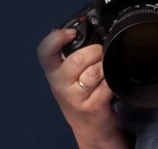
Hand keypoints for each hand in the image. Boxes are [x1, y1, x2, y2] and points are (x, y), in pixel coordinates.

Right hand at [37, 29, 127, 148]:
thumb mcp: (69, 76)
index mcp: (53, 72)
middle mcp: (60, 85)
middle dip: (95, 51)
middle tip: (101, 54)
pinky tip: (110, 83)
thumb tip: (89, 31)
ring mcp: (75, 98)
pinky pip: (106, 85)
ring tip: (105, 70)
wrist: (90, 126)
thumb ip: (73, 55)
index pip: (45, 52)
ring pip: (94, 71)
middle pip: (77, 60)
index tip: (71, 33)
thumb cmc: (80, 94)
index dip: (56, 39)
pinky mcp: (92, 107)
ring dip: (105, 66)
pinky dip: (112, 80)